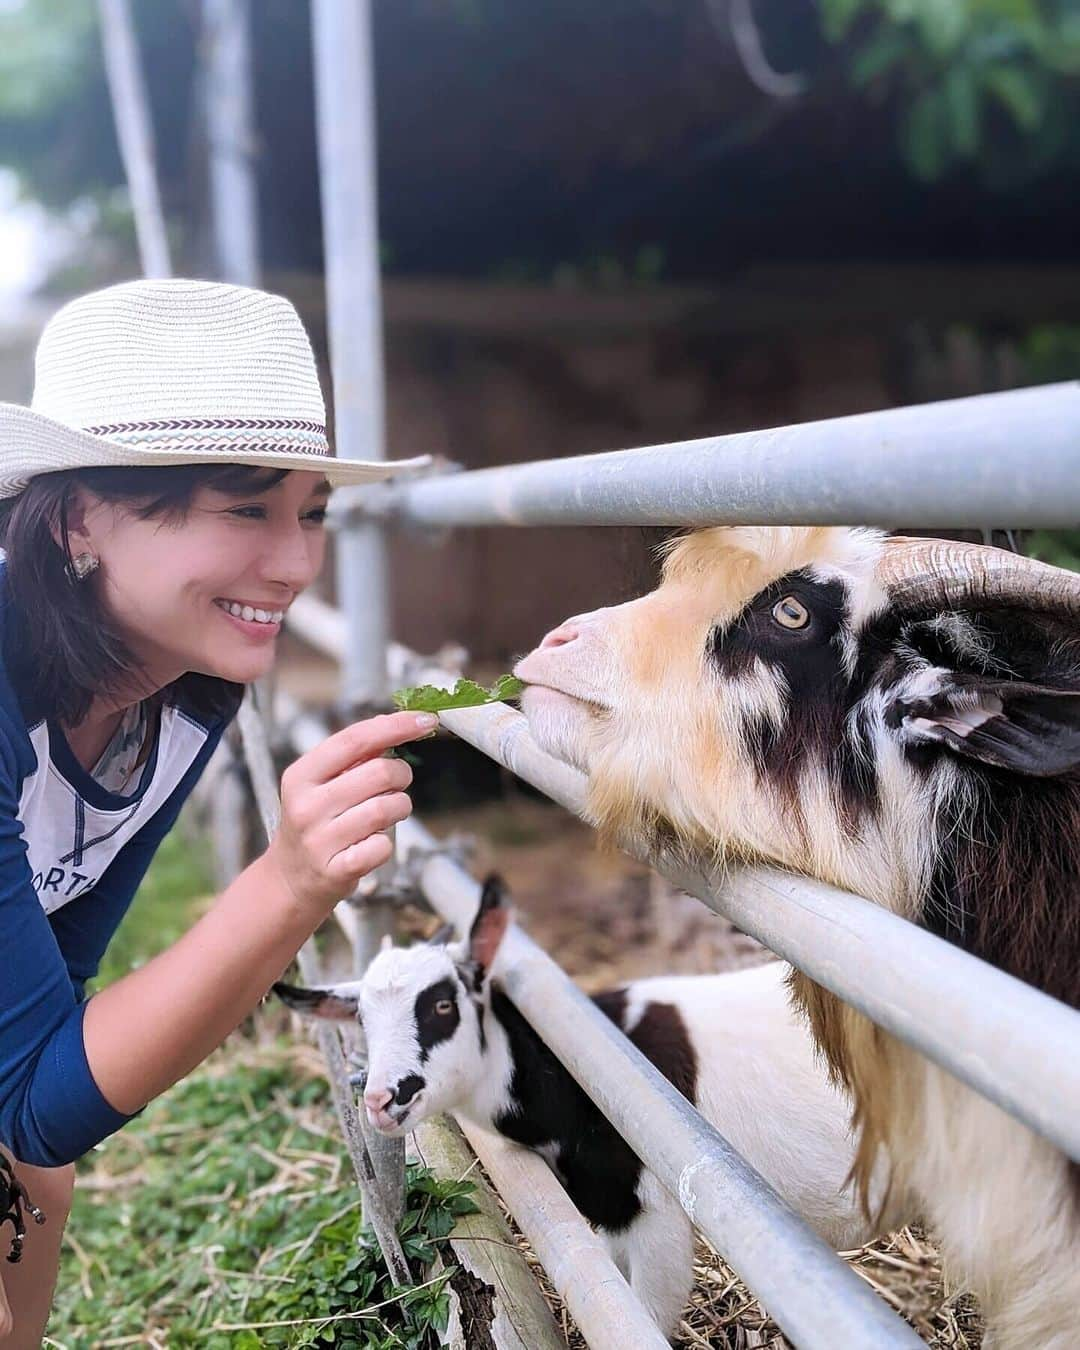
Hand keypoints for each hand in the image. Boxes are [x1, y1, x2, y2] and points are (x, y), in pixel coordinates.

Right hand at [266, 711, 437, 909]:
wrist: (289, 879)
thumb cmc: (316, 822)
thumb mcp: (320, 784)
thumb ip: (354, 755)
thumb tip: (396, 723)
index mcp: (301, 775)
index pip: (354, 739)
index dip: (394, 726)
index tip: (425, 719)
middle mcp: (306, 806)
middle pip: (380, 773)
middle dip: (401, 775)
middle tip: (396, 784)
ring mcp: (319, 840)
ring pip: (387, 808)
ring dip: (399, 807)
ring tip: (386, 813)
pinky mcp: (336, 871)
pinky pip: (383, 847)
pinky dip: (386, 843)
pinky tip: (372, 843)